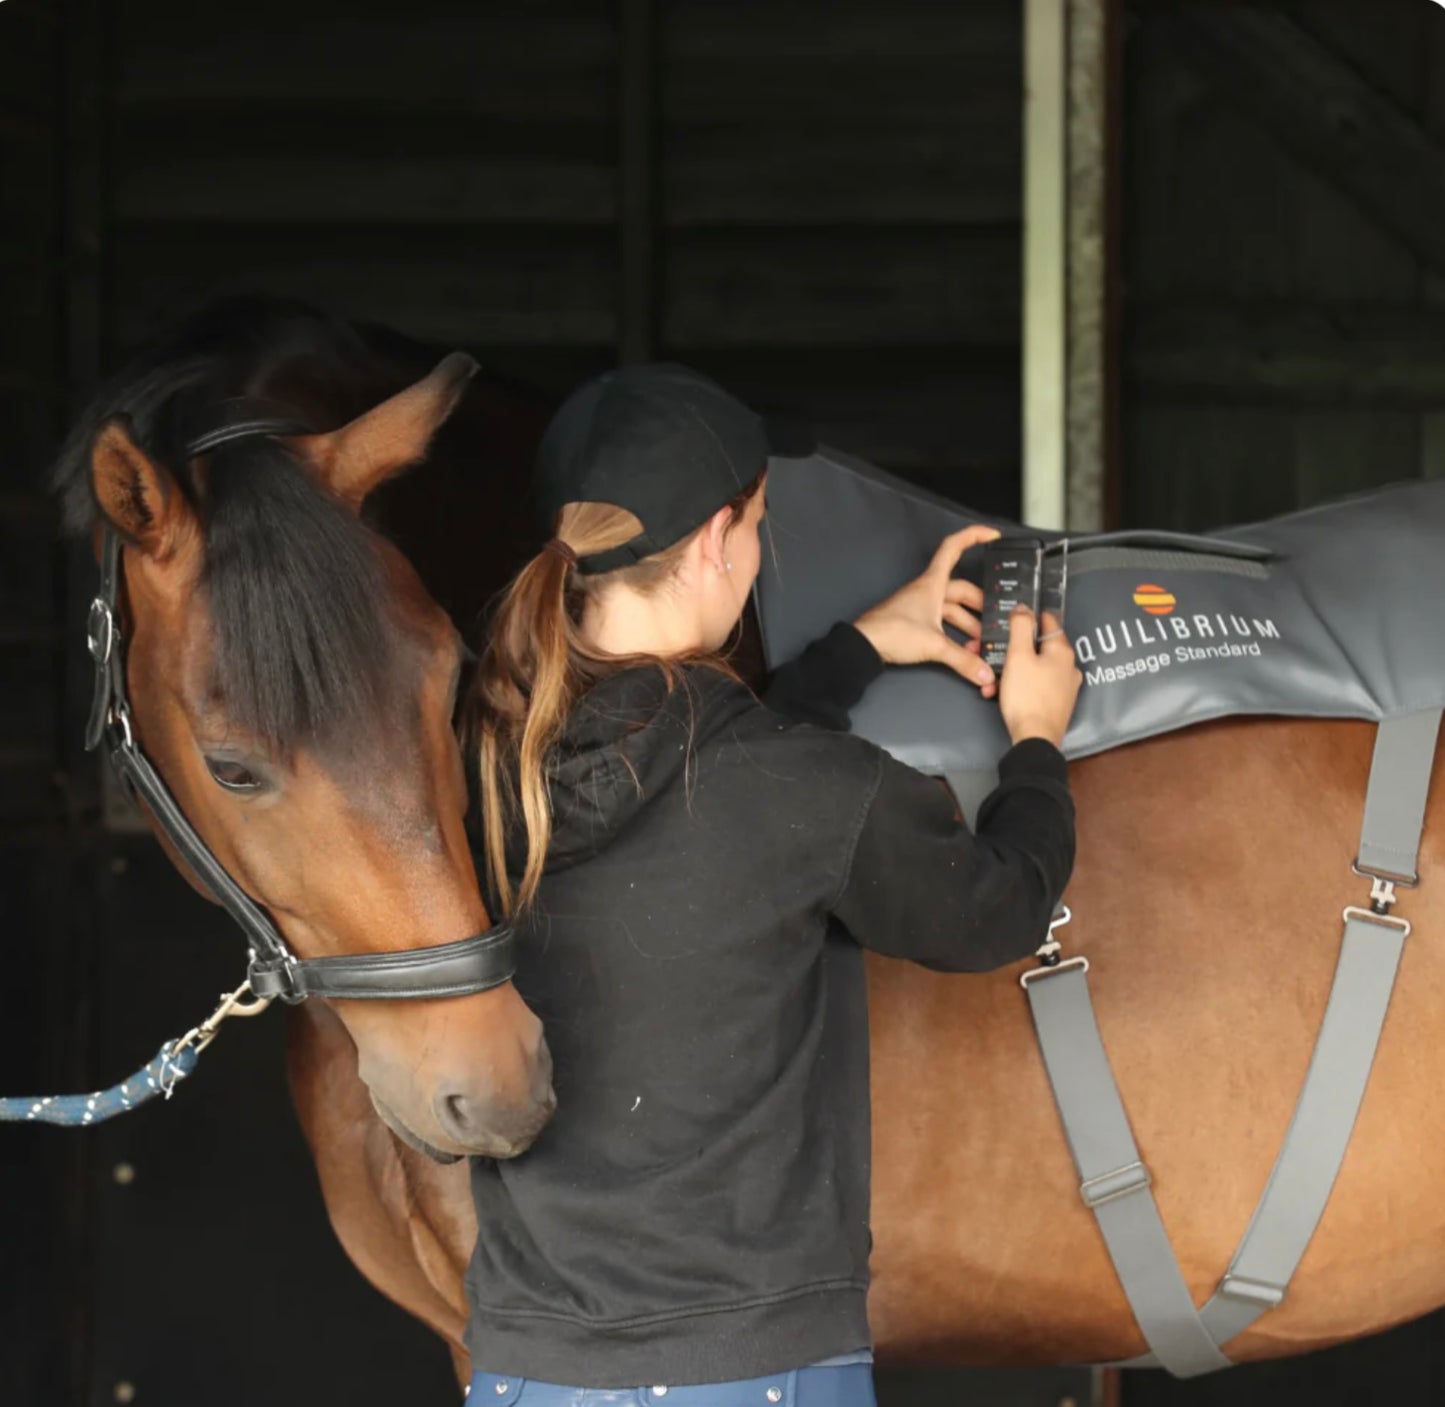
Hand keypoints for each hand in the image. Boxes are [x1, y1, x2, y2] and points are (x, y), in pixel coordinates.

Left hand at [852, 525, 1001, 695]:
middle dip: (980, 604)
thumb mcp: (934, 645)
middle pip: (961, 589)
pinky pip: (941, 622)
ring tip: (983, 642)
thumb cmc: (892, 632)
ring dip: (968, 624)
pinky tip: (964, 649)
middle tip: (996, 618)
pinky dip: (954, 633)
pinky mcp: (914, 622)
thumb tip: (985, 672)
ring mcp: (920, 606)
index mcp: (932, 584)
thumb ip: (963, 659)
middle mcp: (927, 591)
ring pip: (952, 609)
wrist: (863, 645)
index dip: (973, 536)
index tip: (993, 535)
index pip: (954, 548)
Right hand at [998, 607, 1081, 746]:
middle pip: (1039, 647)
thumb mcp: (1018, 656)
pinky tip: (1000, 693)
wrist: (1035, 739)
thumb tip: (1024, 607)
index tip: (1012, 615)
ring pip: (1035, 668)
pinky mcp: (1058, 703)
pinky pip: (1037, 686)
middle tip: (991, 651)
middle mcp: (1069, 666)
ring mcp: (1066, 686)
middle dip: (1013, 649)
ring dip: (1011, 670)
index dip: (1030, 615)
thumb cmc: (1026, 694)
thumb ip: (1021, 628)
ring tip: (991, 680)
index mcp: (1062, 651)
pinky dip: (1019, 685)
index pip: (1049, 621)